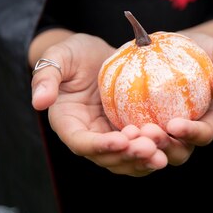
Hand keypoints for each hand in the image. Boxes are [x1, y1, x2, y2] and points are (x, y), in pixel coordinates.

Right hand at [31, 33, 167, 175]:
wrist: (98, 55)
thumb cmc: (75, 53)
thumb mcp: (59, 56)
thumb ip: (46, 77)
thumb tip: (39, 103)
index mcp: (69, 124)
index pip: (82, 143)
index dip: (100, 146)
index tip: (121, 139)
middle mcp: (90, 137)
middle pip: (108, 158)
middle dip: (129, 156)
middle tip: (151, 147)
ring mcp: (111, 137)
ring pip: (127, 159)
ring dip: (145, 158)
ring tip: (164, 148)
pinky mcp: (130, 133)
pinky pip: (142, 148)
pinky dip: (156, 149)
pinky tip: (173, 141)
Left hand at [140, 31, 212, 164]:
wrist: (182, 49)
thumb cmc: (208, 50)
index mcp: (210, 120)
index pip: (204, 134)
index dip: (191, 133)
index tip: (174, 124)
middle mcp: (189, 132)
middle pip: (179, 151)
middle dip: (164, 147)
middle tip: (148, 133)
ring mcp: (167, 132)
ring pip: (156, 150)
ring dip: (144, 147)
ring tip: (130, 135)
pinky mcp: (147, 125)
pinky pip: (138, 136)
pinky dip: (128, 137)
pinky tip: (117, 128)